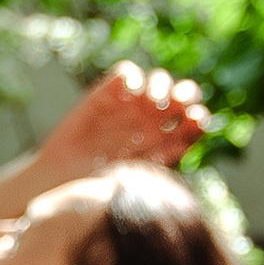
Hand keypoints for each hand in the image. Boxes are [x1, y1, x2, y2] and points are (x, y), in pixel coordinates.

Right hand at [33, 58, 208, 188]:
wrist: (64, 187)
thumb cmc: (103, 191)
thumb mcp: (143, 177)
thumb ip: (171, 153)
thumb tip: (199, 125)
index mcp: (167, 142)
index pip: (194, 120)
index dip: (199, 116)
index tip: (196, 120)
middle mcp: (151, 122)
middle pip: (182, 94)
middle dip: (185, 93)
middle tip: (178, 103)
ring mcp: (129, 107)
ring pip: (158, 80)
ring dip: (162, 84)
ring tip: (153, 102)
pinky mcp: (104, 96)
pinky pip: (126, 73)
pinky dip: (132, 76)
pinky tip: (131, 92)